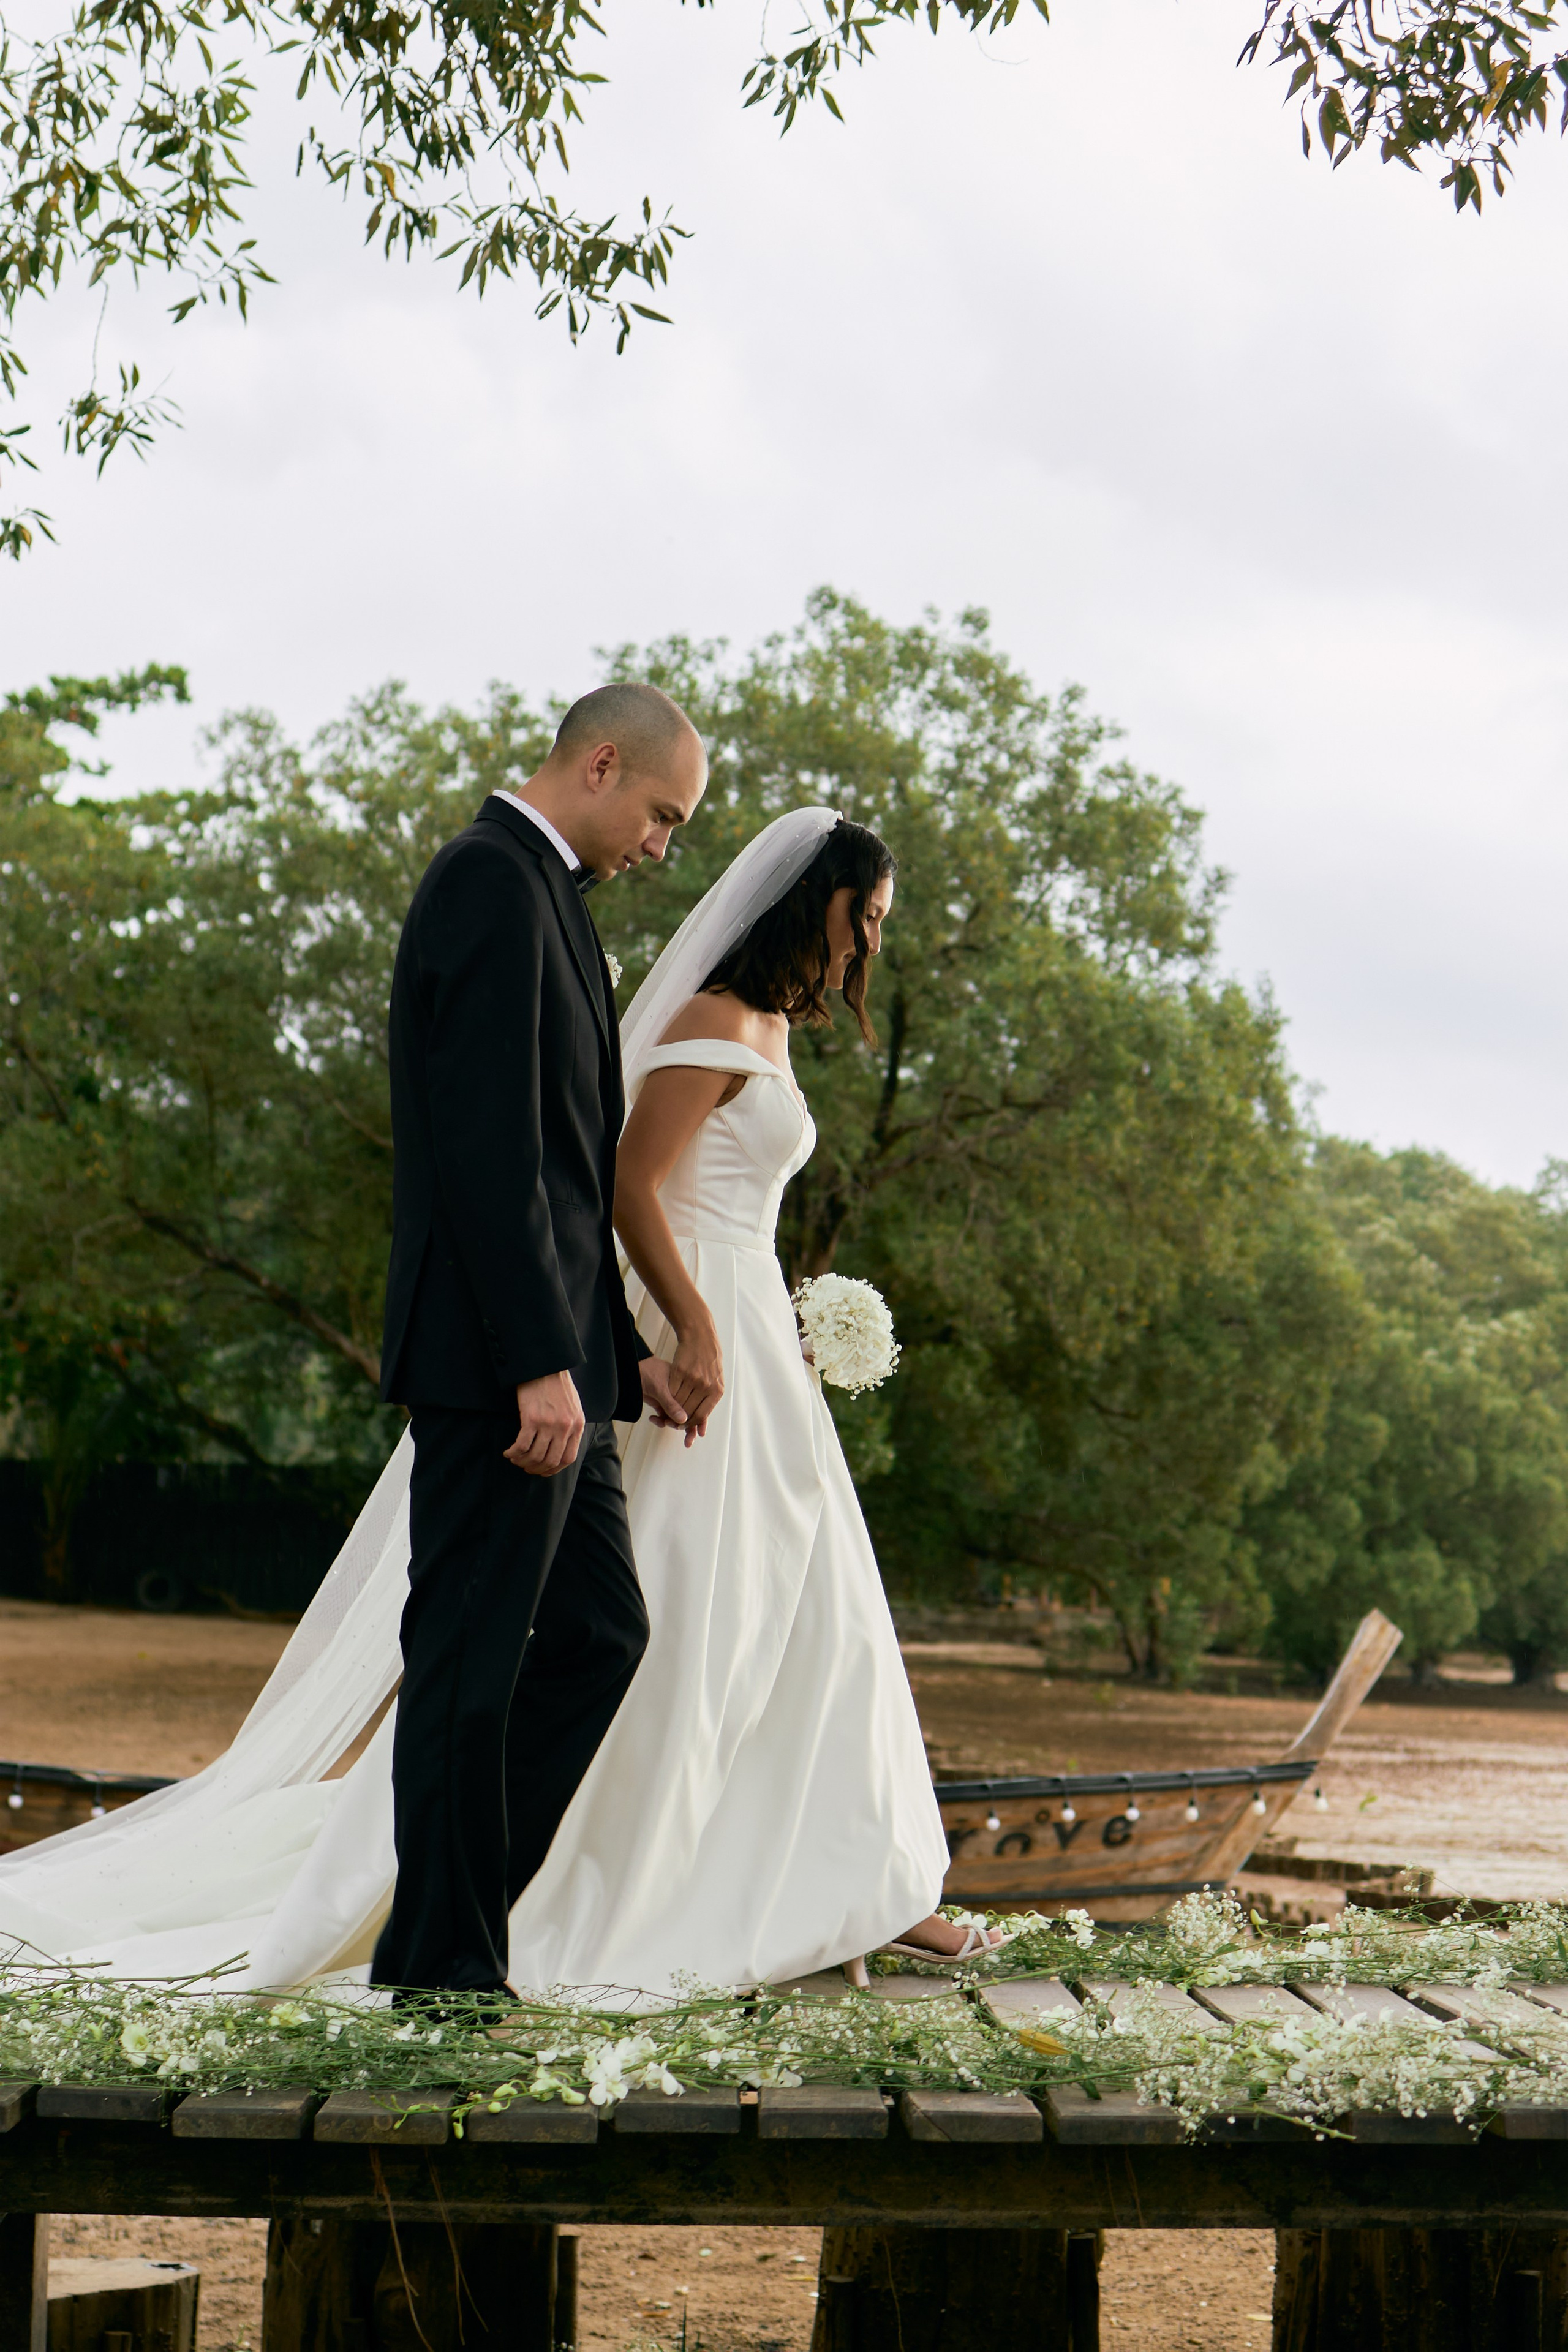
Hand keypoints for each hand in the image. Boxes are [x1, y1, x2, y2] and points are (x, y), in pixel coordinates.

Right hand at [504, 1369, 584, 1476]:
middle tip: (526, 1468)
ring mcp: (549, 1424)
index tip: (543, 1471)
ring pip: (535, 1456)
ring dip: (522, 1462)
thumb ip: (570, 1427)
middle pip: (550, 1460)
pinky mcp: (531, 1419)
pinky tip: (508, 1452)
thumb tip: (560, 1447)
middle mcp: (565, 1427)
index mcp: (577, 1425)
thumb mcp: (573, 1407)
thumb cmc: (557, 1386)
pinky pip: (521, 1445)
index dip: (553, 1469)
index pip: (567, 1458)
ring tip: (515, 1459)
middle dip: (536, 1469)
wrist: (545, 1366)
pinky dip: (514, 1453)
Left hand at [639, 1357, 695, 1443]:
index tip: (697, 1432)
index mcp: (686, 1386)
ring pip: (676, 1418)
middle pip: (688, 1414)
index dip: (699, 1420)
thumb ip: (671, 1404)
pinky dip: (660, 1421)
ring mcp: (670, 1400)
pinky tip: (653, 1418)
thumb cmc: (647, 1371)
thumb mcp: (660, 1387)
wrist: (631, 1371)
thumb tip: (683, 1419)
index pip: (697, 1405)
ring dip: (671, 1424)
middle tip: (688, 1442)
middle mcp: (680, 1394)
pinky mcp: (660, 1404)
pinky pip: (664, 1417)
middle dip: (688, 1428)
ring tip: (664, 1423)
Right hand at [666, 1313, 723, 1442]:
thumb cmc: (709, 1362)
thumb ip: (708, 1405)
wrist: (701, 1338)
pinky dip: (667, 1396)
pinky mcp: (680, 1371)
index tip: (681, 1427)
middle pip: (688, 1411)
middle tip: (669, 1421)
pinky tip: (666, 1396)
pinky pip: (671, 1390)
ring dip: (670, 1409)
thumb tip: (701, 1431)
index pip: (701, 1416)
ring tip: (666, 1411)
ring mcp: (693, 1378)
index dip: (689, 1424)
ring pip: (678, 1402)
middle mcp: (706, 1386)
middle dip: (677, 1419)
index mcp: (716, 1391)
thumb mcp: (715, 1382)